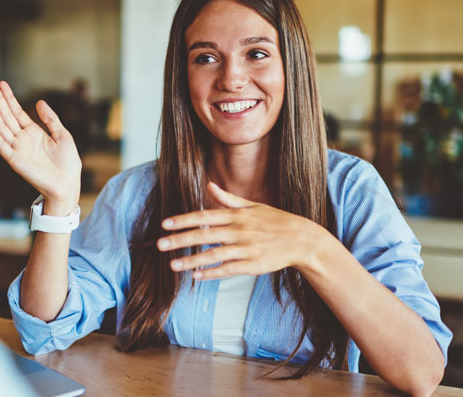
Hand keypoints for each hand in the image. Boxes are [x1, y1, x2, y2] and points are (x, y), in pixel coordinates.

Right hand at [0, 81, 80, 211]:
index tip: (1, 84)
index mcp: (33, 132)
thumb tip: (39, 102)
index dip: (9, 98)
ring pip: (1, 127)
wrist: (68, 183)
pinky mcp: (15, 160)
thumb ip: (50, 119)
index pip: (17, 112)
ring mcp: (17, 149)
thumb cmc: (68, 162)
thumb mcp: (62, 135)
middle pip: (7, 116)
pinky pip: (1, 144)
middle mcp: (22, 139)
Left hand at [156, 182, 332, 279]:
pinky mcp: (253, 265)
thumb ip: (228, 199)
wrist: (302, 240)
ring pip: (213, 254)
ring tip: (173, 265)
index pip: (204, 216)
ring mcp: (246, 248)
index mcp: (237, 215)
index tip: (165, 224)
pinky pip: (228, 269)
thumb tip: (209, 185)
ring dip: (191, 260)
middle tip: (160, 245)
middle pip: (204, 235)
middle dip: (180, 240)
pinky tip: (197, 276)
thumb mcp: (253, 206)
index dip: (183, 220)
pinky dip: (212, 273)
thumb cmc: (276, 221)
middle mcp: (239, 230)